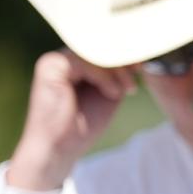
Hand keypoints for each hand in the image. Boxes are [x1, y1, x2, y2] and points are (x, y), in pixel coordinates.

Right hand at [7, 49, 137, 190]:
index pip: (103, 46)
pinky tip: (113, 93)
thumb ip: (118, 71)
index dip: (124, 52)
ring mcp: (55, 60)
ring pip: (95, 51)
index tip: (142, 66)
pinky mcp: (50, 67)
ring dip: (117, 69)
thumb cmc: (84, 124)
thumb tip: (137, 50)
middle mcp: (63, 56)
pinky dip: (104, 76)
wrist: (60, 148)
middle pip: (99, 45)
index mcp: (75, 61)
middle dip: (123, 59)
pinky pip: (85, 60)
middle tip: (137, 74)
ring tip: (127, 90)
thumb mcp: (110, 91)